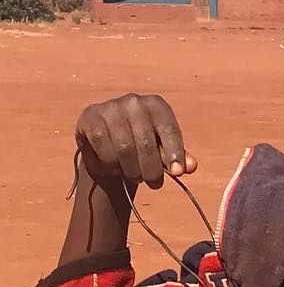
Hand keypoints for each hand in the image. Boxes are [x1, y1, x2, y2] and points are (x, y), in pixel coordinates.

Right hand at [75, 94, 194, 189]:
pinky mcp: (90, 119)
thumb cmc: (142, 147)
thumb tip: (191, 167)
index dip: (175, 152)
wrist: (107, 144)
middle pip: (146, 143)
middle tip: (154, 184)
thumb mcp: (163, 150)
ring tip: (135, 176)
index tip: (178, 173)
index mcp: (156, 105)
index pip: (169, 129)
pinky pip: (104, 150)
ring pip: (124, 149)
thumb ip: (177, 157)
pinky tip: (114, 167)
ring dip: (131, 170)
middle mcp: (133, 102)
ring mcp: (110, 108)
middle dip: (152, 170)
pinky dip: (111, 165)